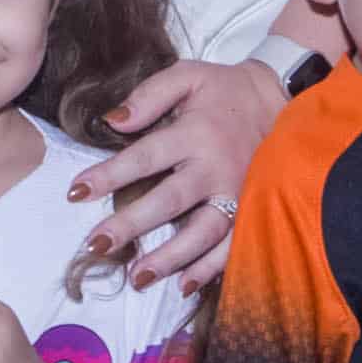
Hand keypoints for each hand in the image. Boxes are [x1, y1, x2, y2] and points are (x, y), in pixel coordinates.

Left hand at [73, 55, 286, 288]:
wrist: (286, 100)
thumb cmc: (227, 91)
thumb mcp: (188, 76)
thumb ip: (149, 95)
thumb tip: (112, 121)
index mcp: (194, 133)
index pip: (143, 158)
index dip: (108, 176)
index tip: (75, 193)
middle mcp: (215, 167)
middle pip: (169, 202)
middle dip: (131, 225)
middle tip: (96, 245)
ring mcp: (238, 193)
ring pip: (202, 233)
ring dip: (170, 258)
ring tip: (137, 277)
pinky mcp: (253, 210)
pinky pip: (233, 246)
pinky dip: (211, 269)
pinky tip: (184, 286)